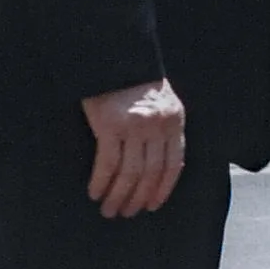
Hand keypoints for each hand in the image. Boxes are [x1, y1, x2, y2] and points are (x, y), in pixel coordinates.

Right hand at [82, 78, 185, 216]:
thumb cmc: (134, 80)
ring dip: (118, 196)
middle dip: (138, 198)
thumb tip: (161, 168)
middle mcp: (157, 126)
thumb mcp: (161, 102)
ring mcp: (134, 127)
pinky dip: (101, 182)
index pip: (173, 165)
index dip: (162, 189)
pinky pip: (107, 164)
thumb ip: (164, 130)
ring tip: (109, 209)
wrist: (113, 55)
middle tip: (125, 213)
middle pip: (150, 174)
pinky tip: (95, 192)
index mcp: (174, 121)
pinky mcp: (109, 126)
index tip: (152, 206)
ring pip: (129, 174)